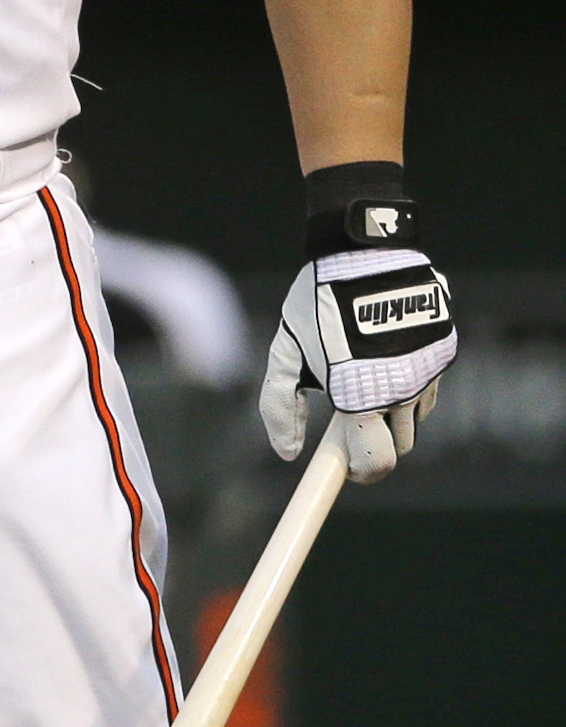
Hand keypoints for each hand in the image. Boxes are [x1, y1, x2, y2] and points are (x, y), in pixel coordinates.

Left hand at [262, 248, 454, 483]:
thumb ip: (280, 405)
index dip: (361, 473)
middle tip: (346, 420)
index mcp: (365, 398)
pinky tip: (383, 353)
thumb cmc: (317, 304)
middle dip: (373, 440)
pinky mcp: (445, 350)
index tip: (345, 472)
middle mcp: (405, 391)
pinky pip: (428, 383)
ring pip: (415, 414)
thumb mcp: (286, 351)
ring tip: (361, 373)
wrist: (365, 252)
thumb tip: (286, 453)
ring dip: (392, 410)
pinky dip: (409, 381)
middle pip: (398, 443)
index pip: (376, 462)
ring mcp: (430, 371)